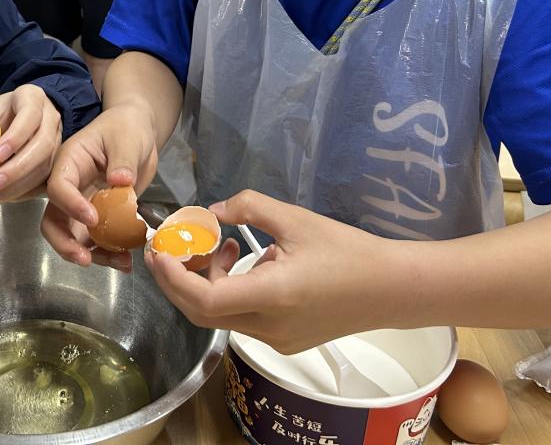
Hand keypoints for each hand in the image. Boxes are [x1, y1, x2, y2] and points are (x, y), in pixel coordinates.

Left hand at [0, 84, 62, 205]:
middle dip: (16, 168)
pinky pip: (42, 180)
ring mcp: (57, 141)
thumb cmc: (6, 110)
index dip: (15, 137)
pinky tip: (1, 198)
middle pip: (42, 146)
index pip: (29, 117)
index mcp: (34, 99)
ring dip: (17, 186)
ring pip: (44, 166)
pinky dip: (21, 192)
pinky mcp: (55, 161)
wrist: (26, 111)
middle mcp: (51, 119)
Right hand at [41, 104, 158, 271]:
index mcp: (69, 163)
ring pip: (74, 237)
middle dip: (65, 243)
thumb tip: (120, 181)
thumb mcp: (127, 138)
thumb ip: (123, 159)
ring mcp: (83, 204)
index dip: (70, 205)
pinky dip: (109, 254)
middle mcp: (70, 188)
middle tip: (85, 258)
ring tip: (120, 262)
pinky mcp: (99, 217)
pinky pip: (97, 241)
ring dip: (93, 255)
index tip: (93, 218)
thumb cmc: (126, 128)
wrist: (137, 134)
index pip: (59, 187)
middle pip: (54, 220)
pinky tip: (126, 259)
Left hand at [146, 190, 395, 353]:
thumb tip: (212, 211)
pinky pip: (243, 320)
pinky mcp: (285, 342)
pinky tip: (248, 264)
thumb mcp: (295, 218)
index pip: (204, 301)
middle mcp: (269, 327)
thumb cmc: (346, 250)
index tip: (160, 251)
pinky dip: (230, 294)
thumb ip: (248, 208)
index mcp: (271, 296)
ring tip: (224, 246)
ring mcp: (277, 340)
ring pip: (222, 317)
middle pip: (203, 314)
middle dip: (179, 281)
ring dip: (209, 283)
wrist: (390, 289)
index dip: (174, 278)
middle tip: (172, 248)